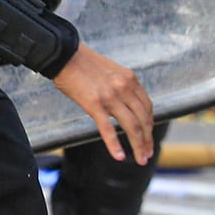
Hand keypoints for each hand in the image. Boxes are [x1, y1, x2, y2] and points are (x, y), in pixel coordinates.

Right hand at [54, 45, 154, 164]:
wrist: (64, 55)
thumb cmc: (84, 64)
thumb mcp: (111, 72)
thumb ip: (122, 87)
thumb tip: (125, 105)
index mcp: (130, 80)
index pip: (147, 107)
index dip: (150, 124)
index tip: (148, 137)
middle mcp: (125, 88)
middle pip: (144, 119)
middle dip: (148, 139)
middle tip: (148, 154)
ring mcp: (110, 97)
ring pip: (132, 126)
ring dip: (138, 145)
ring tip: (140, 159)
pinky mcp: (94, 105)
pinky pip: (108, 129)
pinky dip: (115, 145)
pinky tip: (120, 157)